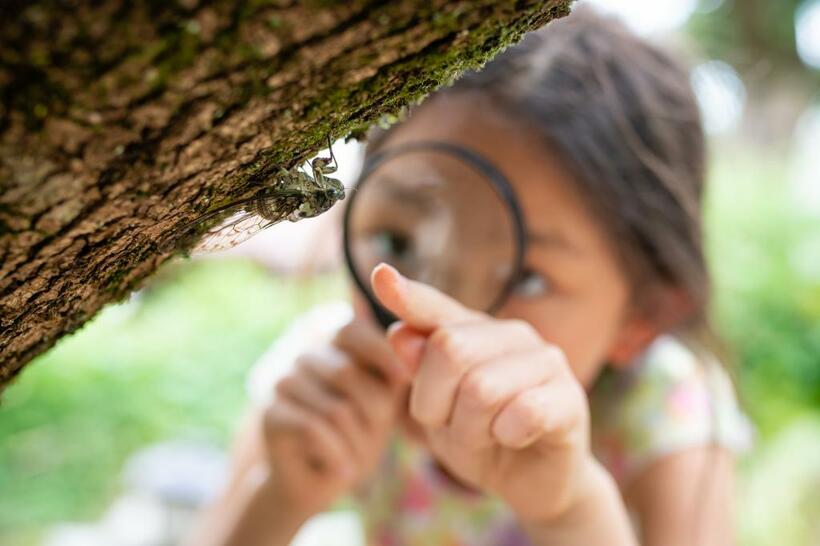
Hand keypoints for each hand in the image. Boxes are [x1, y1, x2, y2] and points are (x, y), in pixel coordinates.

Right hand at [262, 317, 408, 518]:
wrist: (315, 483)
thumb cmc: (357, 436)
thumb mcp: (383, 403)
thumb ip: (391, 374)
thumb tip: (403, 358)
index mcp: (331, 344)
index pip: (351, 330)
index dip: (378, 352)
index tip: (402, 380)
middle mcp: (303, 356)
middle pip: (346, 373)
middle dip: (373, 415)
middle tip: (377, 443)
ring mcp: (282, 382)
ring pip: (334, 408)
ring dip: (356, 444)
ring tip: (357, 462)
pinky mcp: (269, 414)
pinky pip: (313, 429)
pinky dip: (337, 455)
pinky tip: (344, 472)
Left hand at [371, 263, 594, 523]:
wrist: (531, 482)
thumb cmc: (480, 438)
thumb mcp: (437, 412)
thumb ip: (420, 373)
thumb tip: (398, 334)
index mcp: (474, 331)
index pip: (435, 309)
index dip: (408, 295)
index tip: (381, 275)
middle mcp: (512, 335)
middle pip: (450, 348)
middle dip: (435, 402)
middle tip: (451, 425)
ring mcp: (545, 361)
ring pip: (482, 388)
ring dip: (470, 430)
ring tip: (486, 436)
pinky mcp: (570, 397)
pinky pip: (523, 413)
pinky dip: (506, 436)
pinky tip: (514, 439)